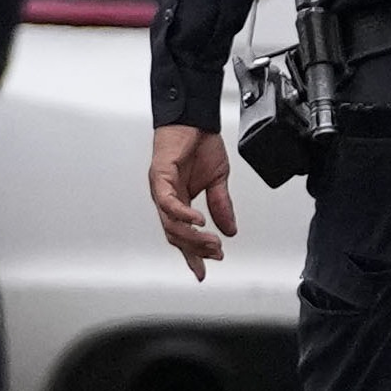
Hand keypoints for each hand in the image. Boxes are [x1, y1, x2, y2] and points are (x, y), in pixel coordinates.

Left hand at [150, 123, 235, 277]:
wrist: (195, 118)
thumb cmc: (199, 143)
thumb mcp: (218, 181)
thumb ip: (221, 206)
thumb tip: (230, 230)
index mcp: (178, 201)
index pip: (183, 235)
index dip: (192, 255)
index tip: (203, 272)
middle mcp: (166, 198)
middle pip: (175, 235)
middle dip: (196, 249)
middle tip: (215, 254)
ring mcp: (161, 189)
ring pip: (171, 223)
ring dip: (192, 236)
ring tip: (210, 241)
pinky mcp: (160, 176)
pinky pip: (168, 202)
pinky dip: (184, 214)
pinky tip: (198, 220)